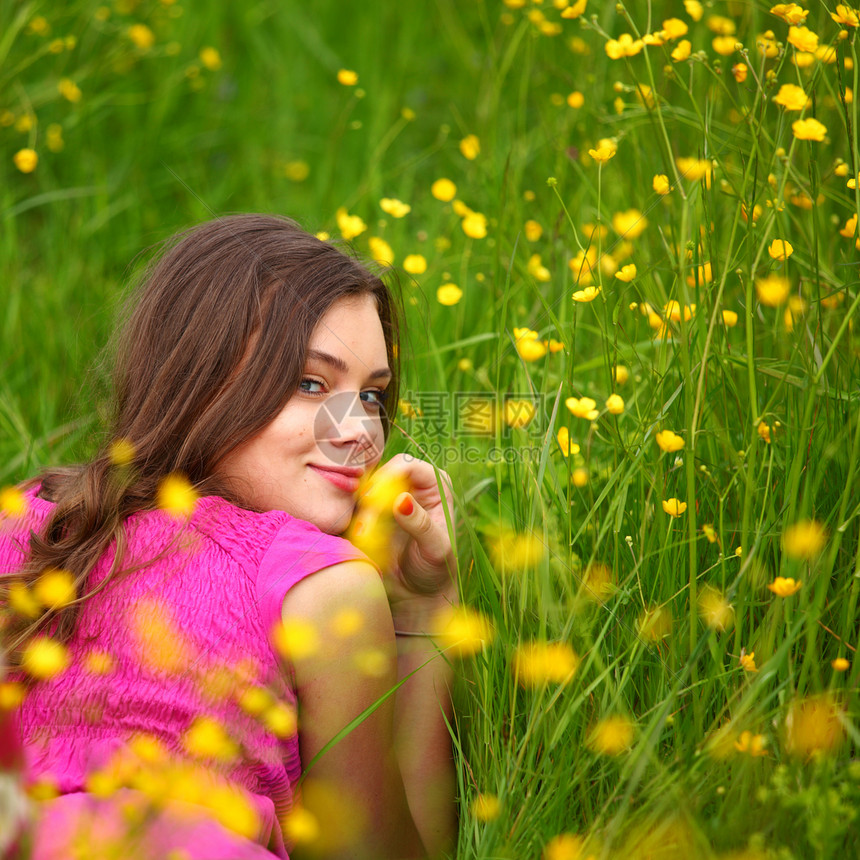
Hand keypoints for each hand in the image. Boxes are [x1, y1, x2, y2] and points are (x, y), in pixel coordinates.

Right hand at [364, 453, 457, 615]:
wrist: (417, 594)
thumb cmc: (435, 571)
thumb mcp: (436, 550)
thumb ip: (421, 526)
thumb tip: (401, 500)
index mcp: (436, 485)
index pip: (407, 466)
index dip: (387, 476)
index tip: (372, 499)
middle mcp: (413, 485)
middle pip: (382, 474)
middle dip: (370, 496)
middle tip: (364, 524)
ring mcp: (390, 498)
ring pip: (366, 490)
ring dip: (360, 511)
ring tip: (363, 537)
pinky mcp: (372, 514)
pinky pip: (355, 507)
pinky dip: (353, 519)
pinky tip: (357, 539)